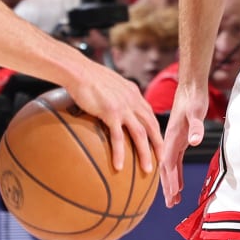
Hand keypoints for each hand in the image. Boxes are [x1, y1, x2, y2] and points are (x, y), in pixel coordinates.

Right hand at [64, 61, 161, 175]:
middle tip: (162, 160)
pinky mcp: (111, 112)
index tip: (157, 142)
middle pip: (151, 126)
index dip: (155, 130)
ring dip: (145, 153)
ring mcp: (123, 107)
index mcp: (133, 93)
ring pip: (140, 134)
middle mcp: (133, 100)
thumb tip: (112, 105)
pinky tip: (119, 166)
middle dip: (158, 144)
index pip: (149, 114)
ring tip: (147, 170)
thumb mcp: (109, 84)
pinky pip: (117, 137)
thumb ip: (116, 95)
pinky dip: (120, 153)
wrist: (78, 70)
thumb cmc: (87, 76)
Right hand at [158, 84, 208, 206]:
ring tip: (173, 200)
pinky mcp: (180, 140)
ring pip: (170, 167)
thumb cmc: (193, 98)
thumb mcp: (196, 112)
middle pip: (167, 169)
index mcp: (172, 137)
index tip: (173, 194)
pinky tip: (179, 184)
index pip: (168, 163)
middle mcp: (170, 141)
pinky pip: (175, 161)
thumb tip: (195, 141)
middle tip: (170, 205)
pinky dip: (176, 174)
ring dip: (171, 183)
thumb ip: (196, 127)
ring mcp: (174, 141)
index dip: (170, 179)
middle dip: (168, 187)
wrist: (190, 87)